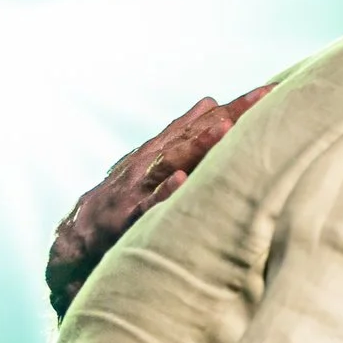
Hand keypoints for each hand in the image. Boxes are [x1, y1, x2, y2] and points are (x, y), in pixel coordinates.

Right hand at [46, 86, 272, 313]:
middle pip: (192, 136)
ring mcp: (132, 193)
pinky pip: (143, 209)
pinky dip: (161, 194)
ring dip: (196, 145)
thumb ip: (182, 142)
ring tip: (227, 127)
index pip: (202, 127)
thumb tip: (212, 104)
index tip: (272, 90)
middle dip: (229, 116)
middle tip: (266, 95)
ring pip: (169, 163)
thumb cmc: (118, 211)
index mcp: (155, 156)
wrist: (70, 252)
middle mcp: (145, 168)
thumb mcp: (152, 171)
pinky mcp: (119, 223)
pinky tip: (179, 181)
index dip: (236, 109)